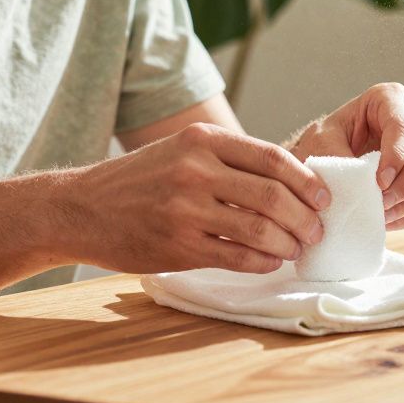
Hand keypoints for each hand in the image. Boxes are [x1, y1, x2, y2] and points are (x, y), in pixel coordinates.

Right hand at [58, 123, 330, 274]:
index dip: (307, 181)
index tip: (324, 198)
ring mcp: (185, 209)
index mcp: (203, 139)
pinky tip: (270, 262)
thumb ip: (230, 159)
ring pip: (259, 230)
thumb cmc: (141, 179)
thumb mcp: (183, 150)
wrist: (79, 208)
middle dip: (304, 217)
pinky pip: (236, 257)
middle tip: (316, 230)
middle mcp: (196, 170)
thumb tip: (292, 180)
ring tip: (296, 248)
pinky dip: (262, 262)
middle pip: (272, 196)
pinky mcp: (178, 245)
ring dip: (287, 243)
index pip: (272, 158)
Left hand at [289, 83, 403, 230]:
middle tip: (380, 204)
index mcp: (389, 99)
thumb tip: (364, 186)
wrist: (329, 158)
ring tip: (380, 213)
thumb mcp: (321, 142)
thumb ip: (337, 157)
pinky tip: (387, 217)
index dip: (395, 157)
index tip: (379, 182)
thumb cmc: (326, 142)